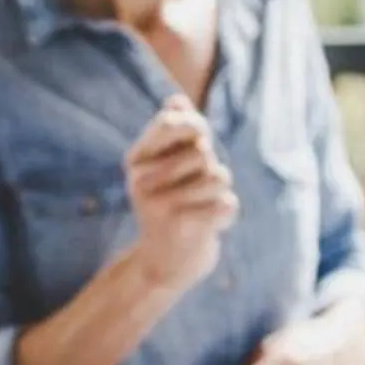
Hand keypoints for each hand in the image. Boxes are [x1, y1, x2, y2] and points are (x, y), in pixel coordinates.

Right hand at [122, 97, 235, 294]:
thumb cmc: (170, 205)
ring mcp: (160, 206)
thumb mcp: (164, 167)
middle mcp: (141, 182)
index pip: (173, 122)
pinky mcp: (182, 228)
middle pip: (204, 151)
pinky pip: (228, 203)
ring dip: (221, 193)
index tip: (198, 138)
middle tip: (196, 190)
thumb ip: (174, 132)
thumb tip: (176, 100)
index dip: (195, 127)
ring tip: (202, 207)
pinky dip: (227, 214)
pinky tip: (209, 225)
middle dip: (210, 167)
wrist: (164, 263)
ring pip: (219, 177)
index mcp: (136, 161)